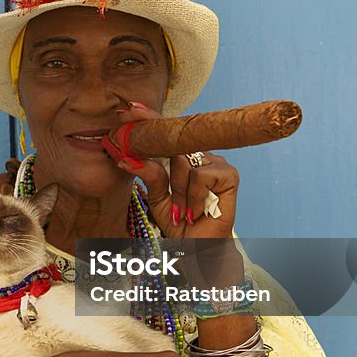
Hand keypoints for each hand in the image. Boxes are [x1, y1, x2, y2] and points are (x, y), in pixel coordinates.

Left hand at [111, 102, 238, 238]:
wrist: (198, 247)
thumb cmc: (178, 221)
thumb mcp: (157, 197)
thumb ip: (149, 174)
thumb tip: (127, 158)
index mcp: (183, 156)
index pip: (166, 132)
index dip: (149, 119)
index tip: (129, 109)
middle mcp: (200, 155)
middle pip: (174, 145)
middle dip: (162, 167)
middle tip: (165, 198)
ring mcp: (216, 162)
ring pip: (184, 163)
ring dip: (178, 193)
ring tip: (184, 211)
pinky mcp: (229, 174)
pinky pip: (199, 175)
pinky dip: (193, 196)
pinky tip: (196, 211)